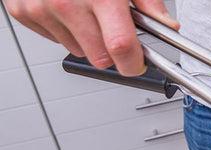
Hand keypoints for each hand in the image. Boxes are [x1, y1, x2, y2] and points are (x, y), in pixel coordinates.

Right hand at [5, 0, 179, 75]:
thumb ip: (149, 3)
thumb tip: (167, 26)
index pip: (121, 47)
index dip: (134, 63)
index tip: (138, 63)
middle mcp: (67, 4)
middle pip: (100, 58)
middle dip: (112, 50)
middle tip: (113, 27)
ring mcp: (42, 9)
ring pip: (78, 51)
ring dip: (87, 39)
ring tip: (87, 9)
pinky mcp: (23, 12)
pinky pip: (55, 40)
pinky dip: (65, 30)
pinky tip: (68, 8)